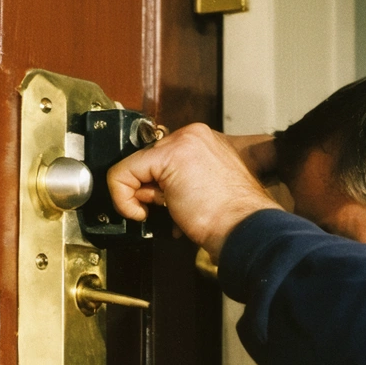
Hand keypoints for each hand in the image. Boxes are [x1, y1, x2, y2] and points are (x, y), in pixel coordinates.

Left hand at [107, 124, 282, 259]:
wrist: (243, 229)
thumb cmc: (231, 219)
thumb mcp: (206, 190)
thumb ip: (182, 180)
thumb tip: (149, 188)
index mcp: (206, 142)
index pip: (163, 158)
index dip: (159, 186)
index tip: (169, 204)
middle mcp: (195, 135)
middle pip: (149, 160)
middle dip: (152, 189)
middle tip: (171, 208)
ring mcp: (183, 141)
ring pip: (136, 164)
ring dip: (144, 194)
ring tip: (170, 209)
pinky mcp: (168, 156)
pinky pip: (123, 172)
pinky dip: (122, 197)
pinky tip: (140, 213)